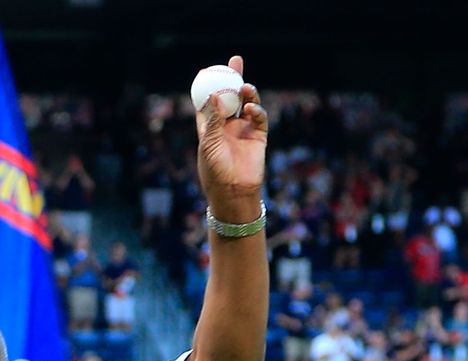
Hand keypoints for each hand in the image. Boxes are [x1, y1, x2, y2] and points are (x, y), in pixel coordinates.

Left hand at [194, 55, 267, 221]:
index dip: (209, 85)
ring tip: (245, 87)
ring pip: (246, 104)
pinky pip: (259, 117)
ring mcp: (243, 130)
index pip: (209, 102)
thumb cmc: (215, 172)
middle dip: (233, 79)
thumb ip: (213, 120)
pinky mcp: (258, 136)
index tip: (208, 69)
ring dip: (247, 93)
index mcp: (210, 128)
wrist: (234, 193)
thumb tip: (214, 94)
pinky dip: (257, 110)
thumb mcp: (209, 144)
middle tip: (235, 61)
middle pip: (230, 97)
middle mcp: (227, 127)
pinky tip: (252, 109)